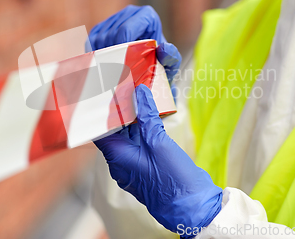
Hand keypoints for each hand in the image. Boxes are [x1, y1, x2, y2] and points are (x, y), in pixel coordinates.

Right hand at [89, 5, 181, 83]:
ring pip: (99, 39)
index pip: (125, 30)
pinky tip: (104, 66)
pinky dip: (95, 55)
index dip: (120, 49)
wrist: (151, 63)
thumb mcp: (170, 63)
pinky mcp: (101, 28)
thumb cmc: (161, 62)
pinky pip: (91, 42)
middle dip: (111, 55)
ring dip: (102, 57)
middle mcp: (129, 12)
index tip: (122, 66)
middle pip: (110, 35)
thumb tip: (163, 49)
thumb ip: (171, 57)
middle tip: (115, 74)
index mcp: (147, 15)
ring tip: (111, 72)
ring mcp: (114, 18)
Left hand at [94, 85, 222, 236]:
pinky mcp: (149, 164)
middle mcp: (122, 161)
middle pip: (115, 129)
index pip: (100, 128)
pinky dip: (147, 126)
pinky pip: (142, 141)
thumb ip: (148, 116)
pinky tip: (156, 111)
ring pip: (130, 134)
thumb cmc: (173, 181)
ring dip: (136, 115)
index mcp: (118, 157)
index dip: (102, 108)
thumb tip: (140, 93)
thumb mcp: (159, 143)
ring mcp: (136, 164)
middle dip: (122, 107)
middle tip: (129, 86)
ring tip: (142, 93)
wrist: (194, 208)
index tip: (108, 91)